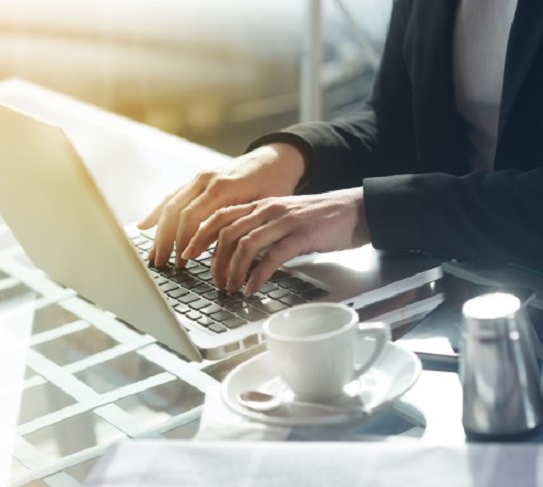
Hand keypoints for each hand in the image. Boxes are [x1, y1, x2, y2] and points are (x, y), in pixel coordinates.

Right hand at [138, 143, 305, 267]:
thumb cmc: (274, 185)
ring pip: (171, 204)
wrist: (276, 159)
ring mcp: (200, 178)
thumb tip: (221, 254)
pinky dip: (158, 212)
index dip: (184, 241)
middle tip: (162, 264)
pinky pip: (173, 196)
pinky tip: (145, 226)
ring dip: (159, 231)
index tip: (181, 262)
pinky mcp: (198, 180)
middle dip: (166, 240)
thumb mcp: (263, 208)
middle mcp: (206, 180)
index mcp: (222, 187)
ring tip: (153, 254)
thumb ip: (240, 227)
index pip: (192, 217)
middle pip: (175, 212)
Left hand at [182, 187, 370, 294]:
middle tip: (212, 281)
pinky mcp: (301, 235)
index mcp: (261, 205)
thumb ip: (260, 230)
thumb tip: (236, 254)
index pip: (220, 216)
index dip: (199, 236)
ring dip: (233, 271)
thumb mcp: (283, 219)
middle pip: (227, 232)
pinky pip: (271, 257)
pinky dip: (257, 276)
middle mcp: (268, 209)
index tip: (188, 255)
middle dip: (214, 260)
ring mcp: (284, 221)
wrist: (355, 211)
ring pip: (245, 245)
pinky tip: (251, 289)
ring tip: (230, 288)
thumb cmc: (319, 219)